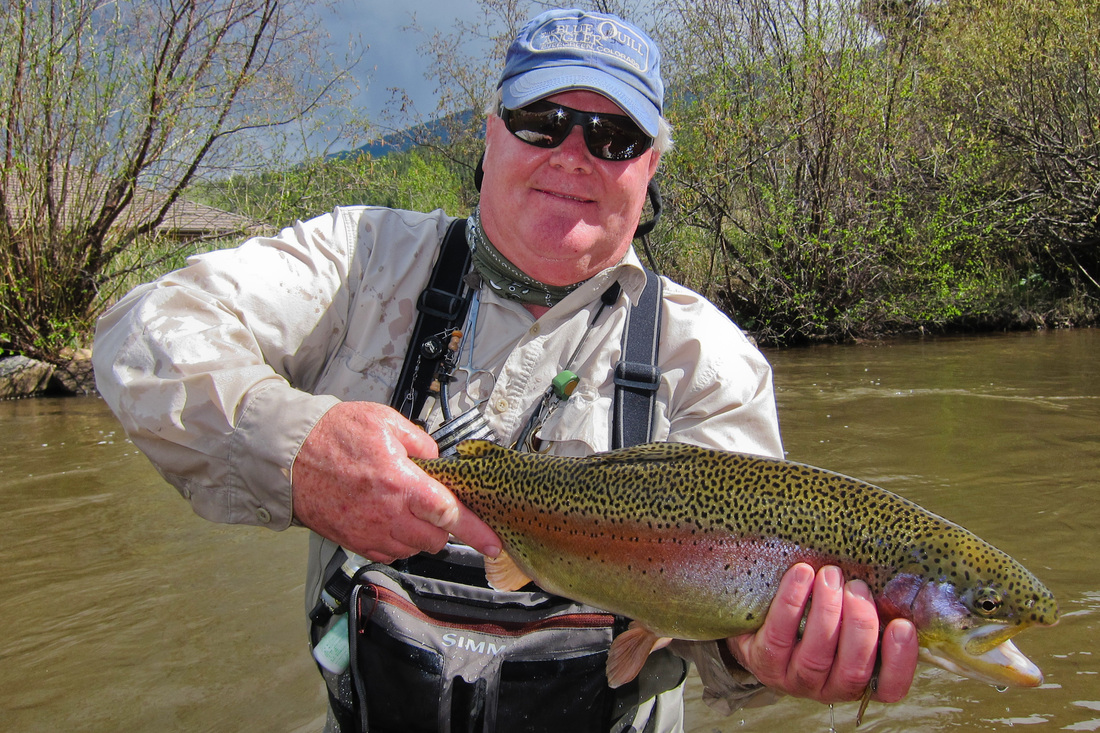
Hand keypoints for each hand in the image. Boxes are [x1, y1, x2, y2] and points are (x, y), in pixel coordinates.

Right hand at [291, 401, 500, 562]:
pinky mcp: (354, 542)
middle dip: (443, 527)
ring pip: (413, 549)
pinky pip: (388, 553)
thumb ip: (420, 442)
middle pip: (436, 540)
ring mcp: (369, 532)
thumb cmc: (334, 435)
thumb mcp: (385, 421)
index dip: (477, 532)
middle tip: (435, 506)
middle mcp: (387, 515)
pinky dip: (396, 542)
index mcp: (401, 484)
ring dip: (419, 535)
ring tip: (406, 508)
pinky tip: (388, 519)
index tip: (494, 543)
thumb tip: (437, 459)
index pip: (450, 515)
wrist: (289, 456)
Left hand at [727, 563, 917, 703]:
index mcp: (859, 680)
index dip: (900, 661)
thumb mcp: (847, 619)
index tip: (902, 625)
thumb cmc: (816, 617)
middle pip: (852, 669)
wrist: (761, 623)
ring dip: (827, 611)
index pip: (889, 688)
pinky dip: (793, 601)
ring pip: (817, 654)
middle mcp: (829, 687)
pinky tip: (802, 574)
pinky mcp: (764, 661)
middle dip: (860, 624)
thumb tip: (899, 581)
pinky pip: (780, 633)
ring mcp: (794, 679)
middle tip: (858, 587)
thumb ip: (870, 610)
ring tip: (831, 576)